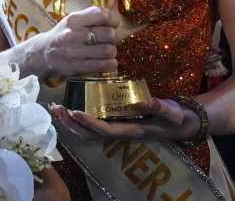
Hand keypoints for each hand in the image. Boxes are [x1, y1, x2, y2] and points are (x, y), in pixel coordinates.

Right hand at [37, 0, 120, 78]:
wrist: (44, 53)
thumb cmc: (64, 33)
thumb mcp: (76, 19)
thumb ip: (96, 10)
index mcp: (74, 19)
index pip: (103, 15)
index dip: (114, 19)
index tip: (112, 24)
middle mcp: (73, 34)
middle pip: (109, 34)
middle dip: (113, 38)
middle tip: (108, 39)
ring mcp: (74, 52)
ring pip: (109, 50)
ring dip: (111, 52)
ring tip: (105, 51)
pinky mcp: (77, 67)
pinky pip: (105, 65)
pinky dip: (110, 64)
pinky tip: (105, 61)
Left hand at [50, 98, 200, 142]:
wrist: (178, 124)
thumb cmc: (174, 118)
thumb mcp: (171, 112)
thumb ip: (160, 107)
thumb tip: (145, 101)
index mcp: (131, 130)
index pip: (105, 130)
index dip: (90, 123)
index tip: (75, 112)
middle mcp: (119, 132)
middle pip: (90, 135)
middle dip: (72, 124)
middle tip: (57, 109)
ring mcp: (114, 129)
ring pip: (86, 132)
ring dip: (69, 122)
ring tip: (56, 109)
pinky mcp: (112, 123)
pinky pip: (89, 125)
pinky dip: (75, 118)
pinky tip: (66, 108)